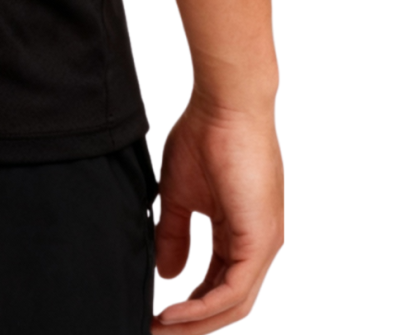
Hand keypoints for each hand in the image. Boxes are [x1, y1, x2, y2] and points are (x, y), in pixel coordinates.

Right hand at [153, 98, 283, 330]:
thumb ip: (174, 233)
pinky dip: (204, 306)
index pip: (217, 284)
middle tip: (155, 332)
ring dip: (195, 322)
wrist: (225, 105)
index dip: (187, 306)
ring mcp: (263, 244)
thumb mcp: (179, 194)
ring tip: (160, 328)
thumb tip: (168, 273)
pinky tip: (173, 311)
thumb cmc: (204, 135)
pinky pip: (234, 289)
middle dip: (191, 324)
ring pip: (233, 303)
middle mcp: (257, 245)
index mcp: (239, 234)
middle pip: (228, 303)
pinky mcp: (261, 240)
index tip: (155, 314)